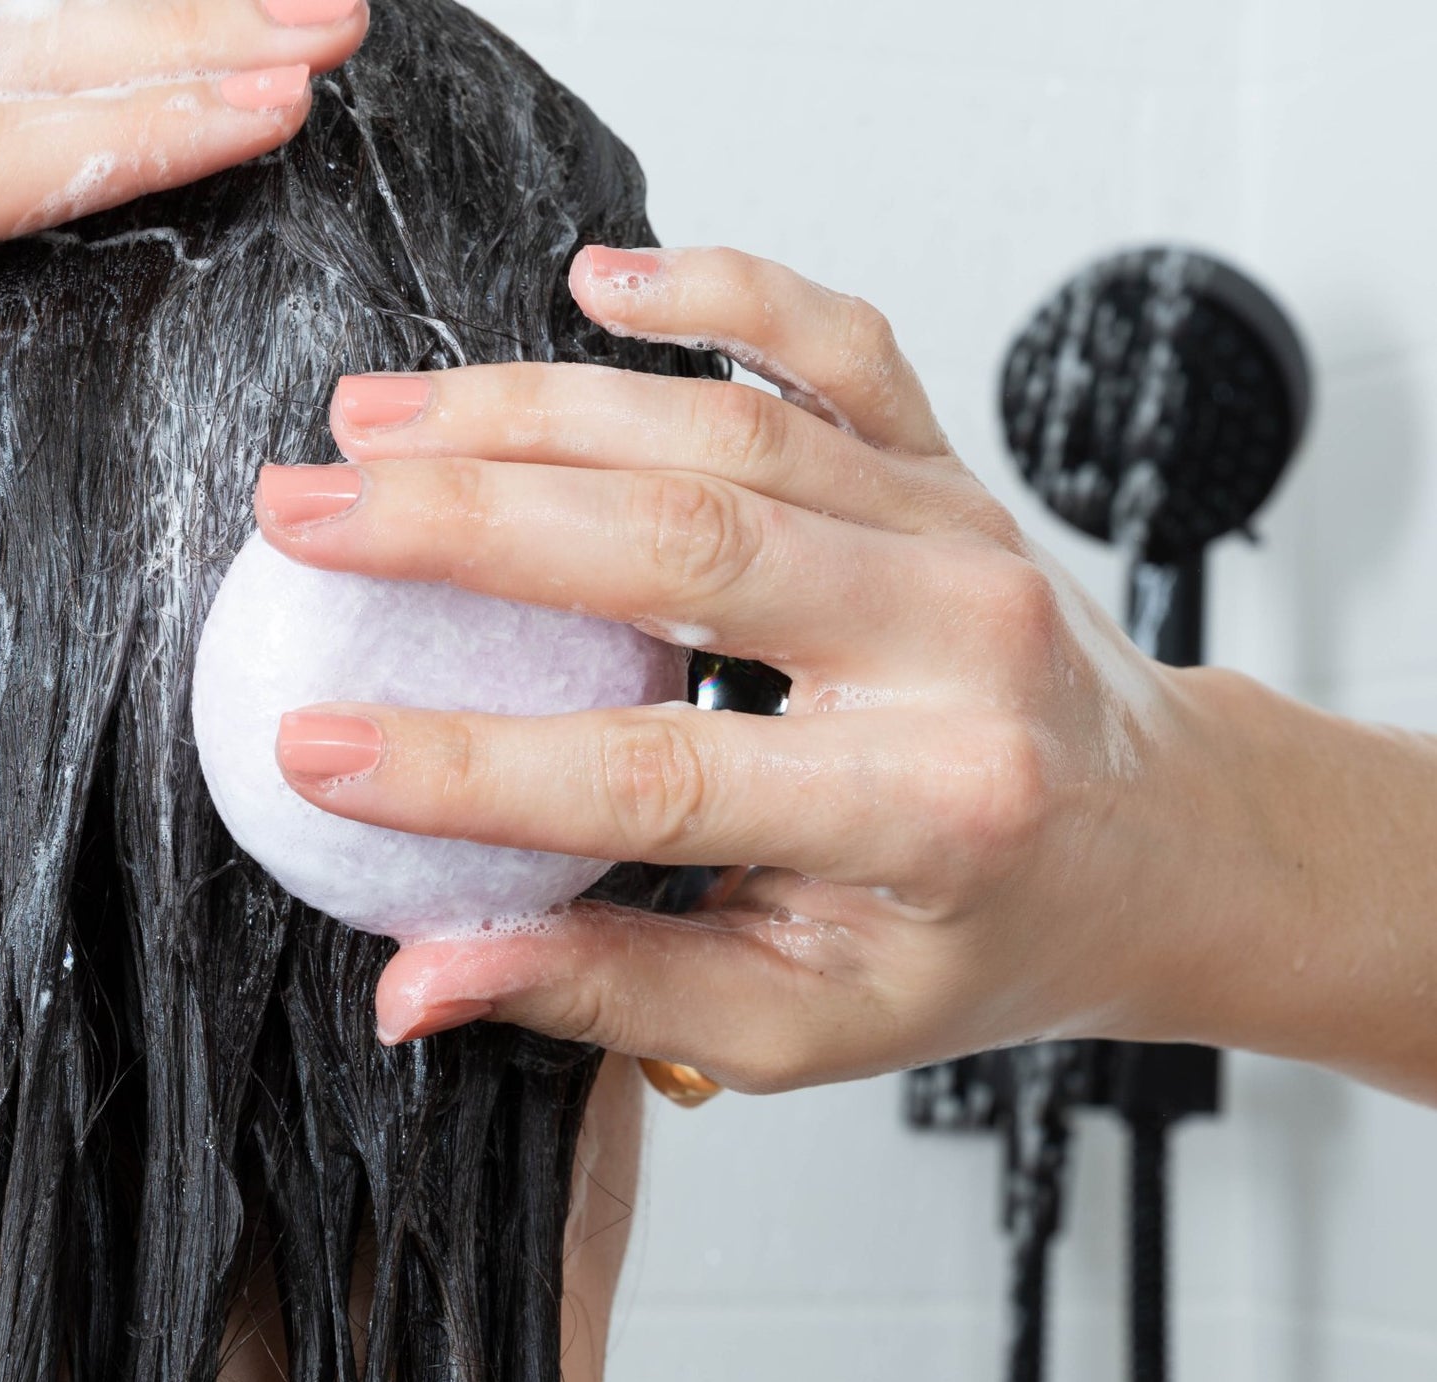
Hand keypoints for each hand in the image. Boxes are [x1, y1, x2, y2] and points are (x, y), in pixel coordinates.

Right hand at [251, 244, 1363, 1094]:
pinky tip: (603, 284)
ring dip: (530, 412)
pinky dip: (722, 293)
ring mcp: (956, 534)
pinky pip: (838, 347)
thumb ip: (612, 995)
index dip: (465, 769)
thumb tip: (419, 987)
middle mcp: (952, 647)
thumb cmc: (974, 945)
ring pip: (726, 432)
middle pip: (679, 550)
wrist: (1152, 850)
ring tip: (373, 421)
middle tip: (305, 517)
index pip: (653, 778)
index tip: (313, 748)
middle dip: (463, 526)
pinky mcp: (949, 470)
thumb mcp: (803, 1021)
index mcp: (920, 811)